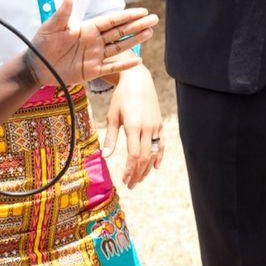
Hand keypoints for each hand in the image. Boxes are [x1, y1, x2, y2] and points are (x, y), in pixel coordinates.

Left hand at [29, 0, 155, 84]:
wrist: (35, 66)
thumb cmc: (42, 44)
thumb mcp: (52, 26)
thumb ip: (63, 11)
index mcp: (87, 29)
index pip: (112, 20)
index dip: (127, 16)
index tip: (142, 11)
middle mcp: (94, 41)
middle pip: (120, 32)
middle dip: (137, 25)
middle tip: (154, 19)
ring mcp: (94, 56)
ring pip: (119, 47)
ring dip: (134, 40)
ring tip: (150, 32)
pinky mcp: (91, 71)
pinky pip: (111, 68)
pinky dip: (124, 65)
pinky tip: (137, 61)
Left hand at [103, 64, 163, 188]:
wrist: (138, 80)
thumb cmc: (122, 97)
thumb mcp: (113, 115)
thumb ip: (110, 136)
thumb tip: (104, 156)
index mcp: (133, 125)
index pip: (134, 154)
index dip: (129, 170)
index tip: (124, 180)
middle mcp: (147, 127)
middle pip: (144, 157)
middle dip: (137, 174)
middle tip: (130, 185)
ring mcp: (155, 126)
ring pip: (154, 153)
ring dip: (147, 169)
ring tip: (139, 180)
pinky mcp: (160, 124)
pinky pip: (161, 144)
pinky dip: (159, 157)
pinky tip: (155, 168)